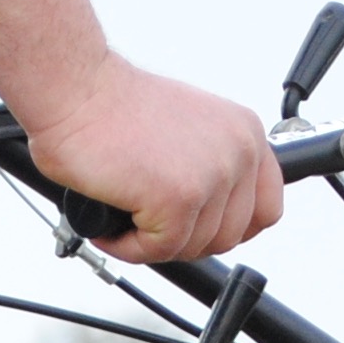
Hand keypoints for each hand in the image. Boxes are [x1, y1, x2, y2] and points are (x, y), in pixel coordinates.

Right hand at [19, 56, 284, 265]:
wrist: (76, 91)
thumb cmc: (113, 108)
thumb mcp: (188, 130)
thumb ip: (212, 165)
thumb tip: (212, 211)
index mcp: (245, 132)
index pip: (267, 208)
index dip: (231, 228)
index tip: (201, 229)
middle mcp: (238, 152)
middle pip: (230, 236)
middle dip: (186, 239)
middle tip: (150, 225)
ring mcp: (212, 176)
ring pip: (194, 247)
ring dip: (153, 243)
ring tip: (124, 217)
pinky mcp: (179, 200)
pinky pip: (160, 251)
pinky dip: (129, 247)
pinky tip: (111, 225)